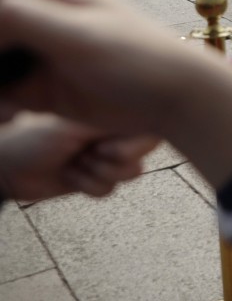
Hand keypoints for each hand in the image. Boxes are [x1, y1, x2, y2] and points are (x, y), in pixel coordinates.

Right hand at [0, 0, 231, 187]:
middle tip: (0, 59)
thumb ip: (28, 17)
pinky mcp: (36, 89)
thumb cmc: (141, 57)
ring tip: (6, 95)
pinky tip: (7, 113)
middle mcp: (37, 16)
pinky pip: (0, 91)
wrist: (175, 101)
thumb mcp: (82, 34)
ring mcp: (36, 53)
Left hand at [0, 112, 156, 200]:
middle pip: (143, 153)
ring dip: (97, 174)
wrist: (5, 167)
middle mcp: (113, 131)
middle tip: (88, 153)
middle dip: (114, 161)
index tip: (106, 147)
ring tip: (75, 163)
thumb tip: (147, 120)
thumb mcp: (77, 127)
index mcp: (112, 110)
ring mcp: (105, 154)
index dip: (135, 144)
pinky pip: (110, 189)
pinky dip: (87, 185)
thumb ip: (115, 124)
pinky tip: (69, 174)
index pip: (149, 125)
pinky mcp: (95, 176)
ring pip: (130, 174)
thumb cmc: (34, 139)